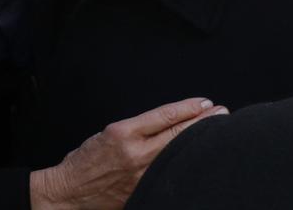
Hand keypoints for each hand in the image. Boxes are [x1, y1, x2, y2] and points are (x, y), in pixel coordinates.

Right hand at [29, 98, 228, 209]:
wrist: (70, 191)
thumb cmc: (86, 160)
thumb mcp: (108, 132)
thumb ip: (138, 127)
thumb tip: (171, 121)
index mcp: (123, 132)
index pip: (164, 116)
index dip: (188, 108)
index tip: (205, 102)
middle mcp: (135, 153)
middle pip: (177, 134)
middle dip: (203, 121)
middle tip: (222, 113)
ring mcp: (142, 174)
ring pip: (178, 153)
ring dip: (200, 140)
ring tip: (217, 131)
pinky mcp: (143, 191)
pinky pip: (169, 173)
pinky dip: (185, 163)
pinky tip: (196, 158)